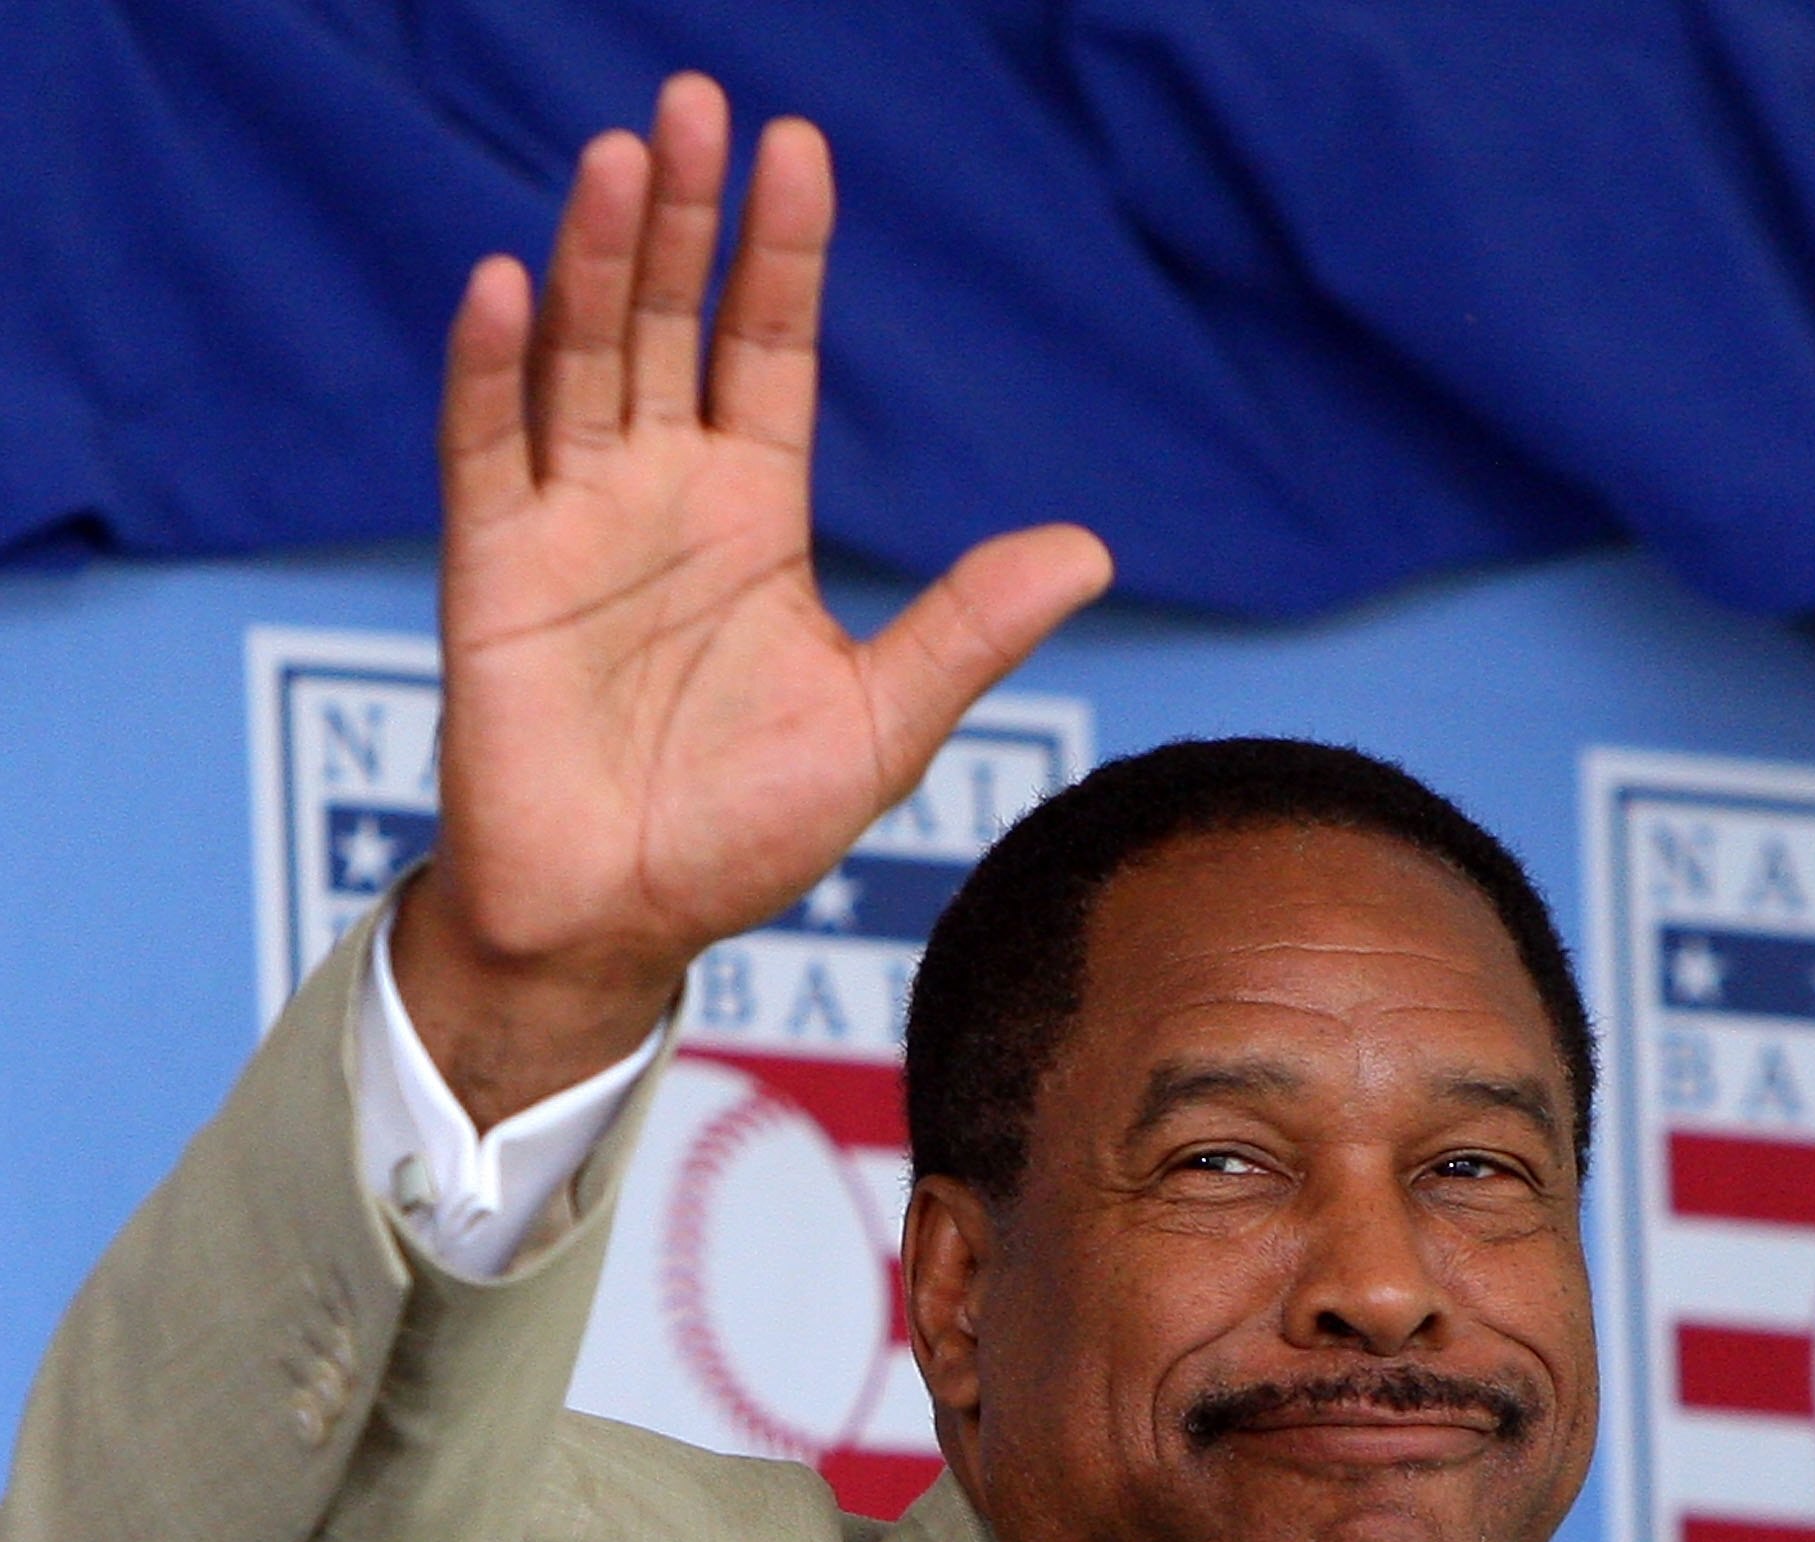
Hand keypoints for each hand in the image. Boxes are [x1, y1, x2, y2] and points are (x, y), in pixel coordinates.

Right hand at [393, 75, 1111, 1126]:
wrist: (622, 925)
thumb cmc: (743, 835)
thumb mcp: (880, 727)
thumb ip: (966, 630)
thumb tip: (1091, 550)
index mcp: (753, 515)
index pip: (768, 349)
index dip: (781, 253)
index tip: (798, 148)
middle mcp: (659, 494)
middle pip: (670, 323)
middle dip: (682, 217)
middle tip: (695, 105)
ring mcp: (571, 524)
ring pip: (582, 360)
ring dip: (595, 262)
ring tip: (618, 160)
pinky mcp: (492, 574)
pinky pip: (486, 453)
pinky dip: (492, 374)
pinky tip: (507, 289)